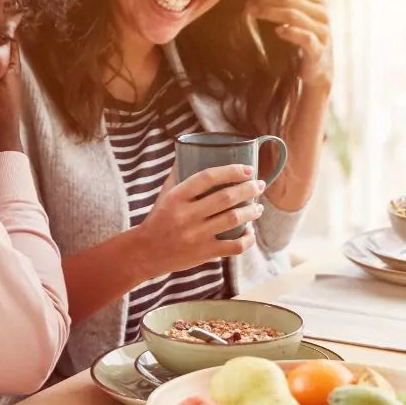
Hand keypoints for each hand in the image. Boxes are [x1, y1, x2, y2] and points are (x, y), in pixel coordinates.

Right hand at [135, 165, 266, 274]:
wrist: (145, 252)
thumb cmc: (158, 218)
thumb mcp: (165, 194)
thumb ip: (179, 175)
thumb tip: (192, 151)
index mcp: (177, 196)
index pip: (208, 177)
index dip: (231, 171)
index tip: (248, 169)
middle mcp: (187, 215)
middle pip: (226, 197)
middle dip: (249, 189)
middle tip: (260, 185)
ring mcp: (196, 235)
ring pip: (233, 219)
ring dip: (251, 212)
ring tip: (259, 208)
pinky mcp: (203, 253)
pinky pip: (233, 247)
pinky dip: (247, 239)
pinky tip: (250, 232)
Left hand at [248, 0, 332, 90]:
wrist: (315, 71)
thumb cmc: (305, 38)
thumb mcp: (303, 13)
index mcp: (318, 1)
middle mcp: (323, 14)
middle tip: (249, 3)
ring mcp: (322, 32)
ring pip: (294, 15)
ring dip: (270, 13)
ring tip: (254, 14)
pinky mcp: (318, 50)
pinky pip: (304, 37)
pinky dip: (290, 32)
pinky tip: (277, 31)